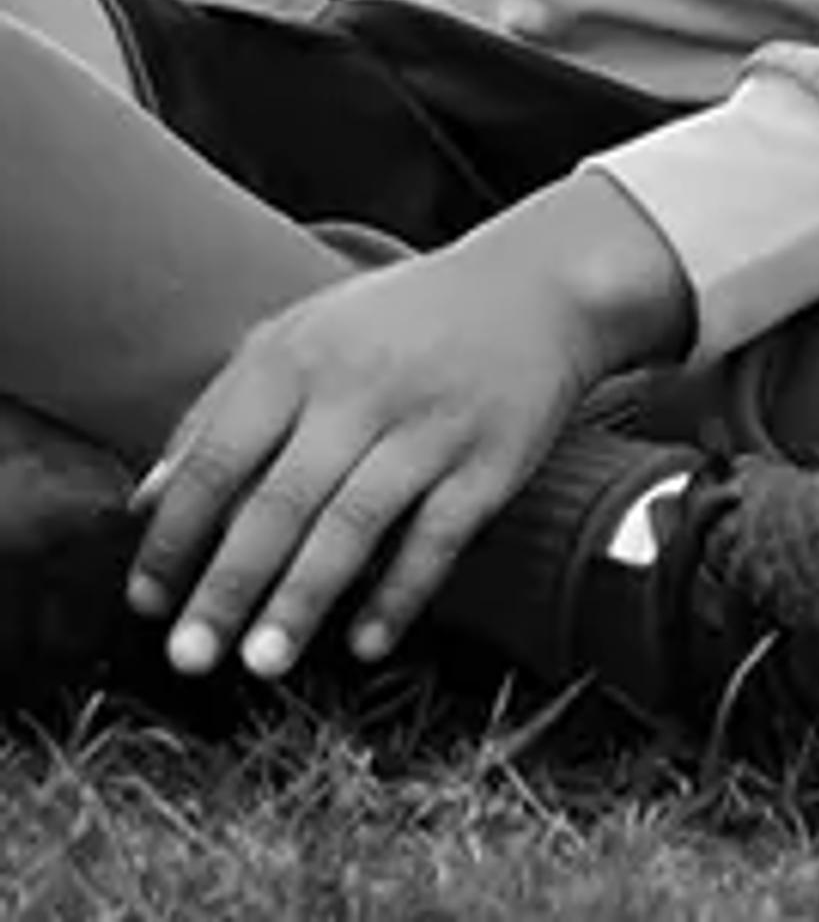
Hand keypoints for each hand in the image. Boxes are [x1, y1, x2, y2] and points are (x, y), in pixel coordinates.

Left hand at [128, 180, 687, 680]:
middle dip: (226, 588)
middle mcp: (363, 391)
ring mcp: (431, 427)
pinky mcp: (491, 460)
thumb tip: (147, 501)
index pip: (217, 460)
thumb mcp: (303, 336)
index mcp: (301, 358)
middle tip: (189, 655)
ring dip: (301, 601)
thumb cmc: (403, 320)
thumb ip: (220, 409)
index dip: (174, 538)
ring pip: (353, 526)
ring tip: (262, 663)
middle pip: (278, 504)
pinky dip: (399, 594)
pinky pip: (438, 538)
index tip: (148, 601)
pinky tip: (365, 642)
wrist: (540, 285)